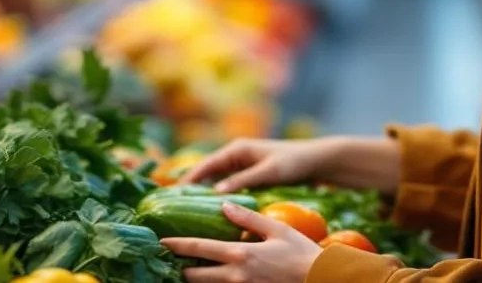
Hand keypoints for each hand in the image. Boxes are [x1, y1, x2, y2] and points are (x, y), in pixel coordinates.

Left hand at [162, 202, 321, 282]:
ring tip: (185, 270)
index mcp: (240, 254)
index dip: (176, 245)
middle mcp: (235, 275)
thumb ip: (247, 218)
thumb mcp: (276, 229)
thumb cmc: (301, 253)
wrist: (320, 280)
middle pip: (194, 275)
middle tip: (169, 260)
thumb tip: (224, 205)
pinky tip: (210, 277)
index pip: (198, 248)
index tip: (161, 241)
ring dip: (194, 279)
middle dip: (180, 268)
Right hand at [182, 136, 400, 194]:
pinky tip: (213, 212)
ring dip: (204, 194)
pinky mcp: (250, 176)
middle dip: (191, 188)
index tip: (171, 193)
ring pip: (216, 181)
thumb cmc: (293, 162)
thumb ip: (243, 181)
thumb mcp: (268, 172)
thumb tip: (216, 194)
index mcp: (237, 149)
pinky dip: (219, 197)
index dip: (188, 179)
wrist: (317, 160)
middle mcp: (236, 156)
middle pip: (207, 173)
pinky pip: (228, 187)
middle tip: (172, 207)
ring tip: (187, 212)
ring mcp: (243, 166)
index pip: (206, 165)